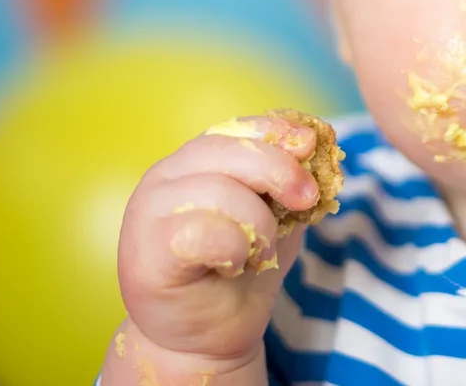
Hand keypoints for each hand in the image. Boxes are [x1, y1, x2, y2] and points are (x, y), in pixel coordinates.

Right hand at [102, 115, 321, 383]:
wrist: (210, 337)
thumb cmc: (243, 270)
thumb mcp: (279, 214)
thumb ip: (292, 179)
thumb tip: (320, 141)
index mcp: (194, 161)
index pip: (235, 128)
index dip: (276, 132)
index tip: (311, 145)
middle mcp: (164, 177)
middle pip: (227, 150)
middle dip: (279, 170)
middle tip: (307, 200)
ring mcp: (148, 213)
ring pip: (219, 191)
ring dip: (258, 224)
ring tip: (259, 252)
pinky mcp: (145, 253)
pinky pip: (200, 233)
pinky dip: (233, 249)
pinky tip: (234, 266)